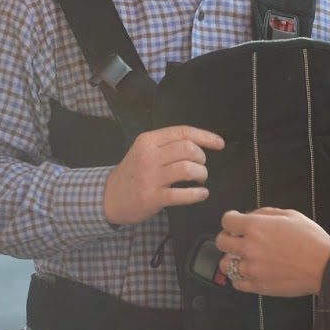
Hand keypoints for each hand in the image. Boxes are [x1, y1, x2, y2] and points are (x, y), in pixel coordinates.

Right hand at [103, 125, 224, 225]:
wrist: (110, 197)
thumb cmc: (133, 172)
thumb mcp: (144, 150)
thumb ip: (167, 145)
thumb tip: (200, 144)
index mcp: (149, 140)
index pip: (183, 132)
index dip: (205, 137)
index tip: (220, 144)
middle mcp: (149, 156)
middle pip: (188, 149)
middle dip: (202, 159)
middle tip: (200, 167)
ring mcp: (150, 177)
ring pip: (188, 169)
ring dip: (201, 175)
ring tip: (200, 180)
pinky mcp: (153, 197)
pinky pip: (183, 194)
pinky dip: (198, 194)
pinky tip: (201, 194)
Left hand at [215, 208, 329, 296]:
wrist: (324, 266)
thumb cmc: (310, 238)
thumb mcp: (290, 215)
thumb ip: (265, 213)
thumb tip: (249, 216)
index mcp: (256, 227)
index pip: (226, 221)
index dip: (231, 220)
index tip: (236, 223)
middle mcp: (249, 247)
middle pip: (221, 242)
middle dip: (228, 238)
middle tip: (238, 240)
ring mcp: (252, 268)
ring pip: (225, 264)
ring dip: (232, 259)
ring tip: (244, 258)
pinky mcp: (258, 286)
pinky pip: (236, 283)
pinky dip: (240, 277)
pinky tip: (250, 272)